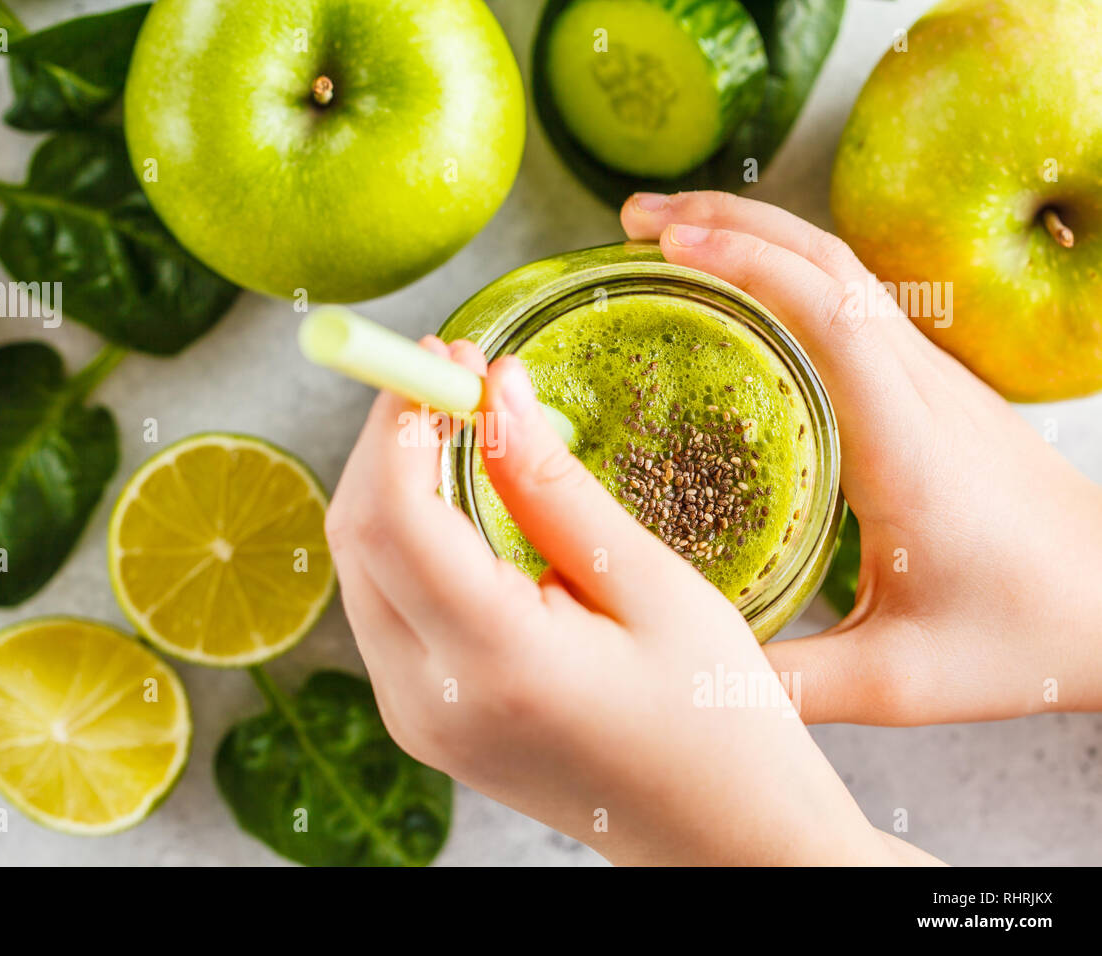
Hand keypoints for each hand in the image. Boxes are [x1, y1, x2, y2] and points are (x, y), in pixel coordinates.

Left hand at [327, 338, 909, 864]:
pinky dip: (408, 533)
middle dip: (390, 439)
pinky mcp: (423, 717)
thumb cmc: (717, 721)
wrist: (717, 842)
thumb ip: (555, 487)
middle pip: (357, 535)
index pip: (394, 516)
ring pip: (361, 565)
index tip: (448, 353)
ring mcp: (415, 717)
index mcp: (494, 665)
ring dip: (394, 481)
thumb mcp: (652, 588)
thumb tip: (494, 388)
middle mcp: (427, 699)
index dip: (404, 419)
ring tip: (459, 420)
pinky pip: (385, 601)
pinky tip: (458, 494)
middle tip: (450, 372)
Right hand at [623, 190, 1101, 725]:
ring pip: (844, 270)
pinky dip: (787, 269)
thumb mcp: (900, 682)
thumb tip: (688, 673)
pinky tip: (743, 290)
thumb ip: (791, 682)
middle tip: (637, 217)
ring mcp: (935, 382)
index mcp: (909, 447)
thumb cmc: (1023, 637)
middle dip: (729, 221)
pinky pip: (855, 301)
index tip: (667, 244)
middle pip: (829, 261)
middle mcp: (923, 392)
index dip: (747, 265)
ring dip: (758, 233)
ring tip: (671, 233)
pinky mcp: (935, 390)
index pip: (829, 316)